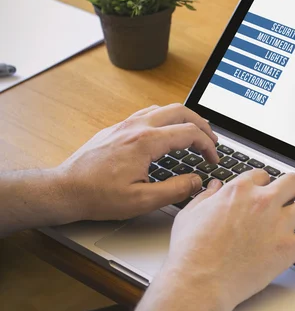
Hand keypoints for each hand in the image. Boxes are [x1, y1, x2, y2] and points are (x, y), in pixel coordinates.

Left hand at [55, 103, 218, 221]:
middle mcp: (137, 126)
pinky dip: (167, 119)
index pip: (189, 133)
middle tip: (211, 141)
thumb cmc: (98, 196)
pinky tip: (167, 132)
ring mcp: (126, 124)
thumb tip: (196, 181)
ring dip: (184, 119)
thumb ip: (174, 190)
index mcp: (146, 142)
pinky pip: (149, 113)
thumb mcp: (141, 201)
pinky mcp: (118, 128)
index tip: (213, 159)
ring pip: (164, 108)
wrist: (65, 189)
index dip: (208, 146)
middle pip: (181, 111)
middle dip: (202, 125)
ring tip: (194, 134)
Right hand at [164, 170, 294, 310]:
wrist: (199, 281)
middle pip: (293, 181)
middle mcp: (262, 202)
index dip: (263, 184)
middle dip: (293, 189)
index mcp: (239, 190)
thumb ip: (205, 197)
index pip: (263, 175)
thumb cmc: (191, 251)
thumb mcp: (190, 214)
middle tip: (291, 198)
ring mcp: (278, 224)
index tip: (264, 192)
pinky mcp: (289, 248)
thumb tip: (213, 187)